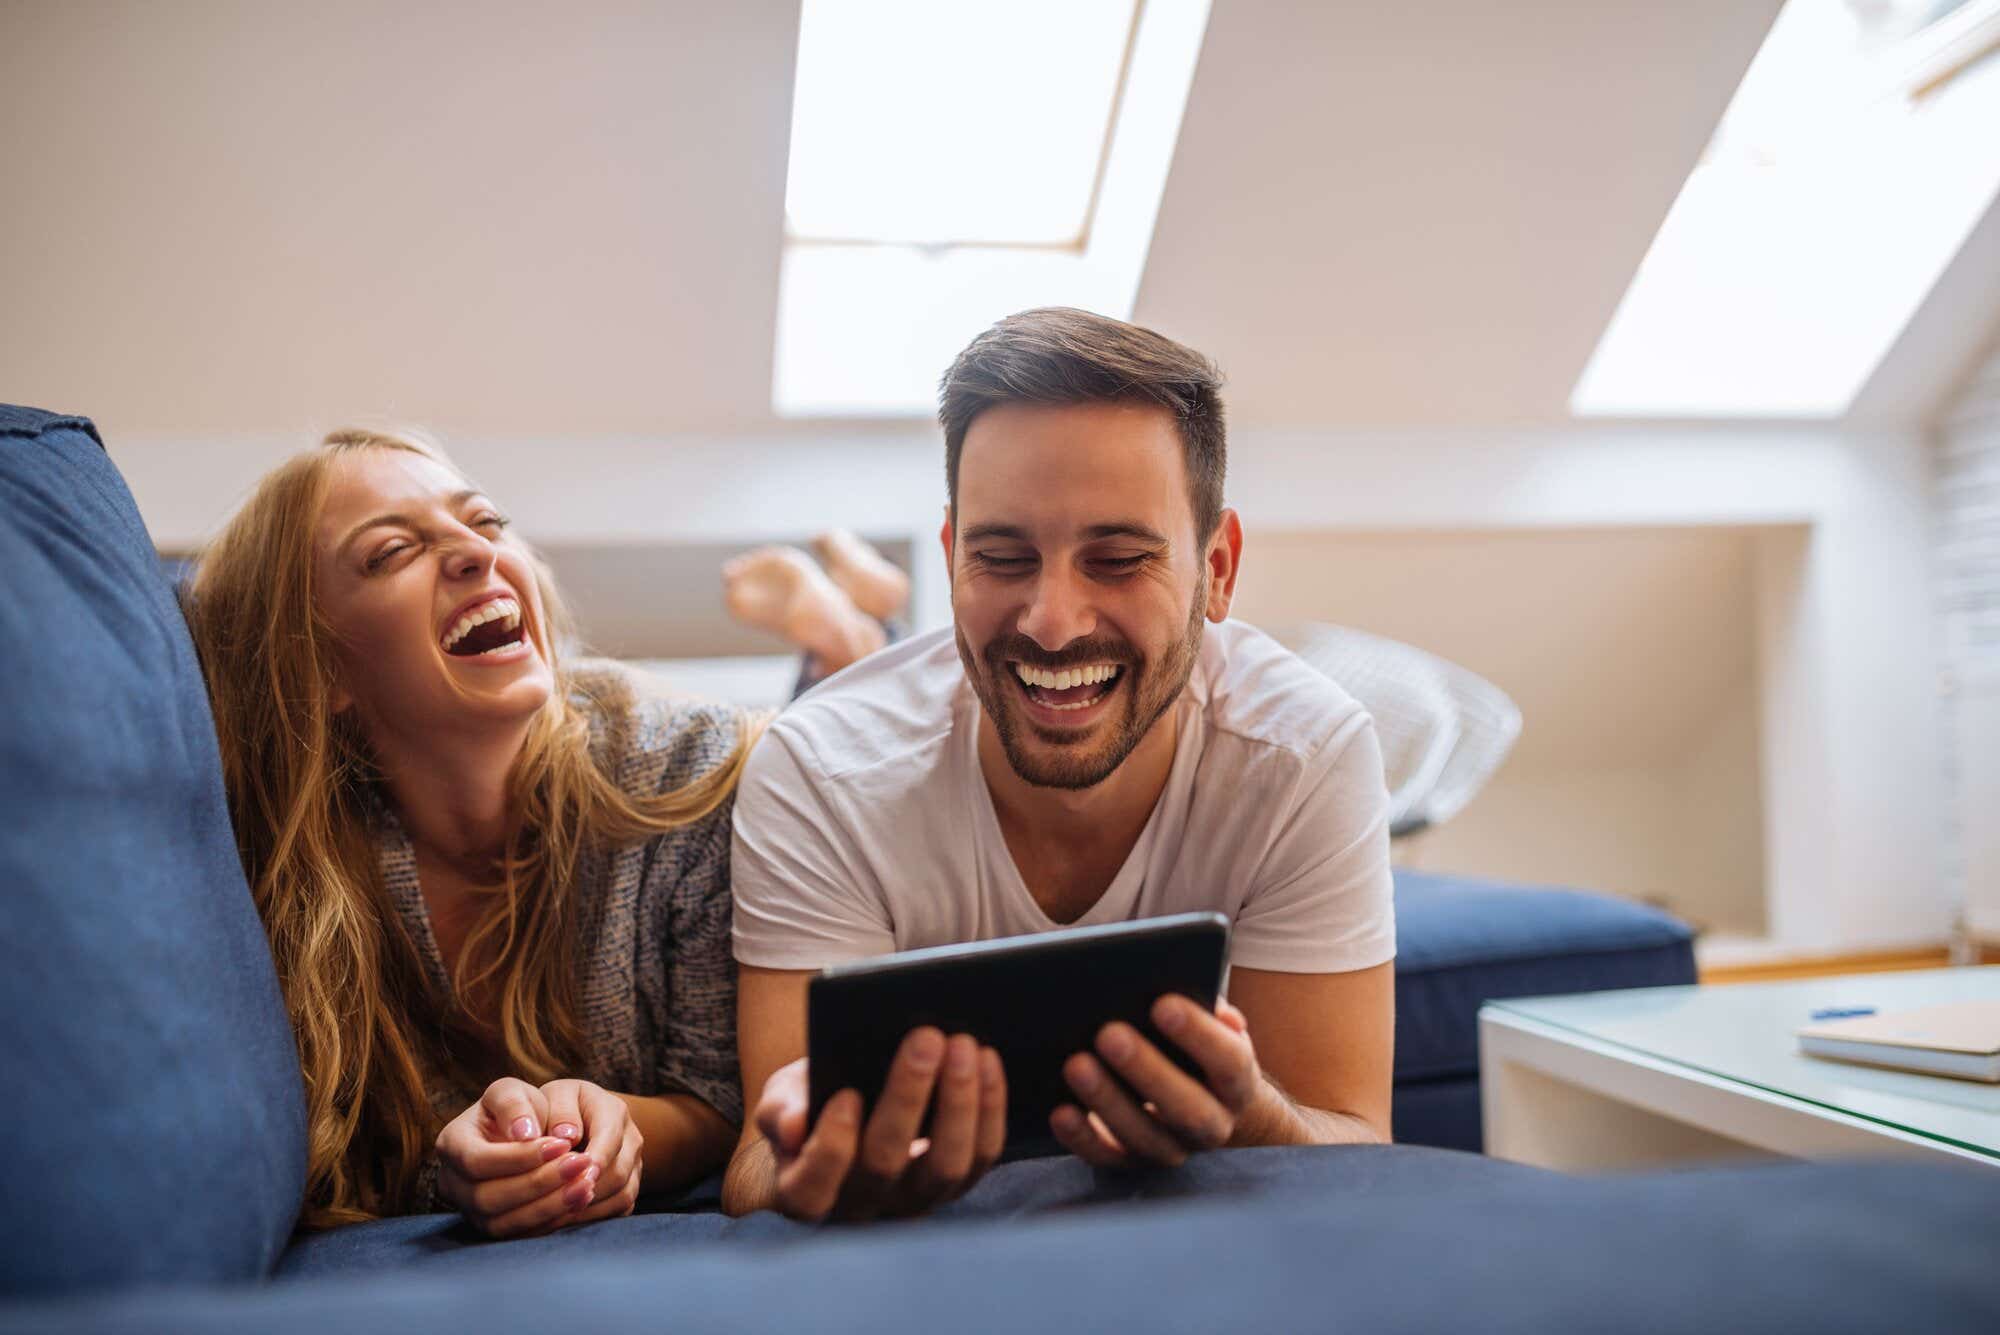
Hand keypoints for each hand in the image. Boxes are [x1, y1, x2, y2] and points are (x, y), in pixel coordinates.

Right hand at [434, 1077, 641, 1236]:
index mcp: (451, 1144)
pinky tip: (581, 1200)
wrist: (521, 1135)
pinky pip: (520, 1236)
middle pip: (488, 1197)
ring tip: (587, 1184)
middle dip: (539, 1183)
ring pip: (504, 1223)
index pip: (478, 1161)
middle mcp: (453, 1183)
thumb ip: (513, 1104)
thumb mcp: (511, 1091)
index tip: (562, 1143)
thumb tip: (524, 1133)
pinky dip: (551, 1220)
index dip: (520, 1157)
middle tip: (582, 1164)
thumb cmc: (516, 1108)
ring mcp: (471, 1211)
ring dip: (549, 1206)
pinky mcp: (494, 1228)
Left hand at [537, 1077, 644, 1224]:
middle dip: (590, 1190)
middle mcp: (630, 1137)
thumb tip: (566, 1136)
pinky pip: (621, 1208)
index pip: (609, 1138)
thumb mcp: (552, 1096)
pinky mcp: (628, 1184)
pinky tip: (569, 1220)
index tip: (569, 1177)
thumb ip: (558, 1111)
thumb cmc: (551, 1106)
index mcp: (612, 1110)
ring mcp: (632, 1163)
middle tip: (558, 1205)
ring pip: (623, 1193)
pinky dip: (597, 1217)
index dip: (593, 1160)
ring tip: (559, 1217)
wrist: (564, 1118)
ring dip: (592, 1207)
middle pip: (619, 1171)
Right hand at [752, 1028, 1005, 1221]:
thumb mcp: (781, 1100)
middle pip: (886, 1163)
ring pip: (945, 1166)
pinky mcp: (956, 1183)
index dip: (831, 1148)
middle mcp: (862, 1205)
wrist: (846, 1108)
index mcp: (804, 1190)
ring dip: (959, 1102)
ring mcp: (913, 1200)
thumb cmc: (807, 1103)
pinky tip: (987, 1059)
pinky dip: (988, 1106)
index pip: (812, 1189)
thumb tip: (795, 1126)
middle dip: (908, 1096)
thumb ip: (780, 1111)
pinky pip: (981, 1155)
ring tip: (963, 1045)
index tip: (846, 1095)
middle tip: (927, 1037)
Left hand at [1050, 996, 1266, 1168]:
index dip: (1200, 1035)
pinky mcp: (1134, 1164)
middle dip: (1147, 1070)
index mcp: (1237, 1084)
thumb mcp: (1210, 1025)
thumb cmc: (1195, 1047)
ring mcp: (1173, 1149)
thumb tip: (1197, 995)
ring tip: (1076, 1064)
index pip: (1229, 1062)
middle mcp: (1213, 1125)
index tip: (1163, 1004)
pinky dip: (1082, 1138)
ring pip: (1145, 1137)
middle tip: (1109, 1033)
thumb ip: (1207, 1006)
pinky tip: (1060, 1111)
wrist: (1200, 1102)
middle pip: (1187, 1108)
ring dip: (1108, 1101)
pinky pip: (1108, 1159)